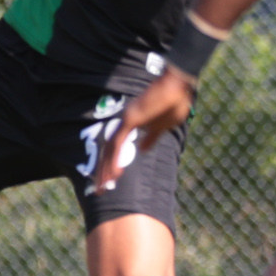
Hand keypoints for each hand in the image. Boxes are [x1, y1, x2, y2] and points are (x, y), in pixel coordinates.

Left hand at [93, 68, 194, 194]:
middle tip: (99, 190)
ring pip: (109, 149)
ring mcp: (126, 120)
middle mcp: (124, 122)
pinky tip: (114, 174)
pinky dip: (114, 160)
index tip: (109, 180)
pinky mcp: (130, 120)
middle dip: (102, 172)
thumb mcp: (162, 126)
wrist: (177, 85)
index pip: (115, 148)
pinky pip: (117, 144)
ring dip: (105, 169)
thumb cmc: (172, 102)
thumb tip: (143, 150)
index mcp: (131, 124)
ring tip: (102, 187)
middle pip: (108, 151)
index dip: (110, 164)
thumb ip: (151, 138)